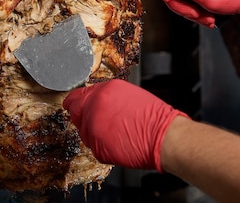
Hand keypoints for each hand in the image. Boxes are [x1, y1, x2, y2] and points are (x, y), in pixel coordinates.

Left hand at [63, 79, 187, 171]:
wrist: (163, 136)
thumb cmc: (154, 117)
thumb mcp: (128, 94)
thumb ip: (107, 97)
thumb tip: (96, 101)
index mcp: (103, 91)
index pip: (77, 96)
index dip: (76, 102)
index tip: (75, 105)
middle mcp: (94, 108)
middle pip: (75, 113)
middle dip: (83, 117)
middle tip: (98, 121)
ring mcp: (93, 129)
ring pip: (84, 132)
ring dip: (94, 132)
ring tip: (115, 132)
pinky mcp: (97, 148)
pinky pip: (94, 146)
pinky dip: (102, 145)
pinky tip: (118, 141)